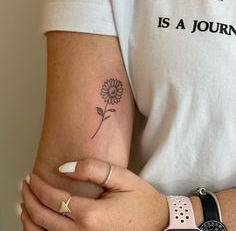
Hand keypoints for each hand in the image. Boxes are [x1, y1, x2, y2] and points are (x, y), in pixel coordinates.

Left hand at [21, 158, 167, 230]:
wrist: (158, 225)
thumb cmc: (142, 201)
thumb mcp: (122, 178)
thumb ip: (94, 169)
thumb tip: (64, 169)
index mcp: (91, 215)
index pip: (55, 199)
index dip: (40, 186)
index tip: (32, 176)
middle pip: (44, 217)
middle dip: (30, 199)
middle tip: (24, 185)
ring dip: (29, 218)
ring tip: (23, 202)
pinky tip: (35, 224)